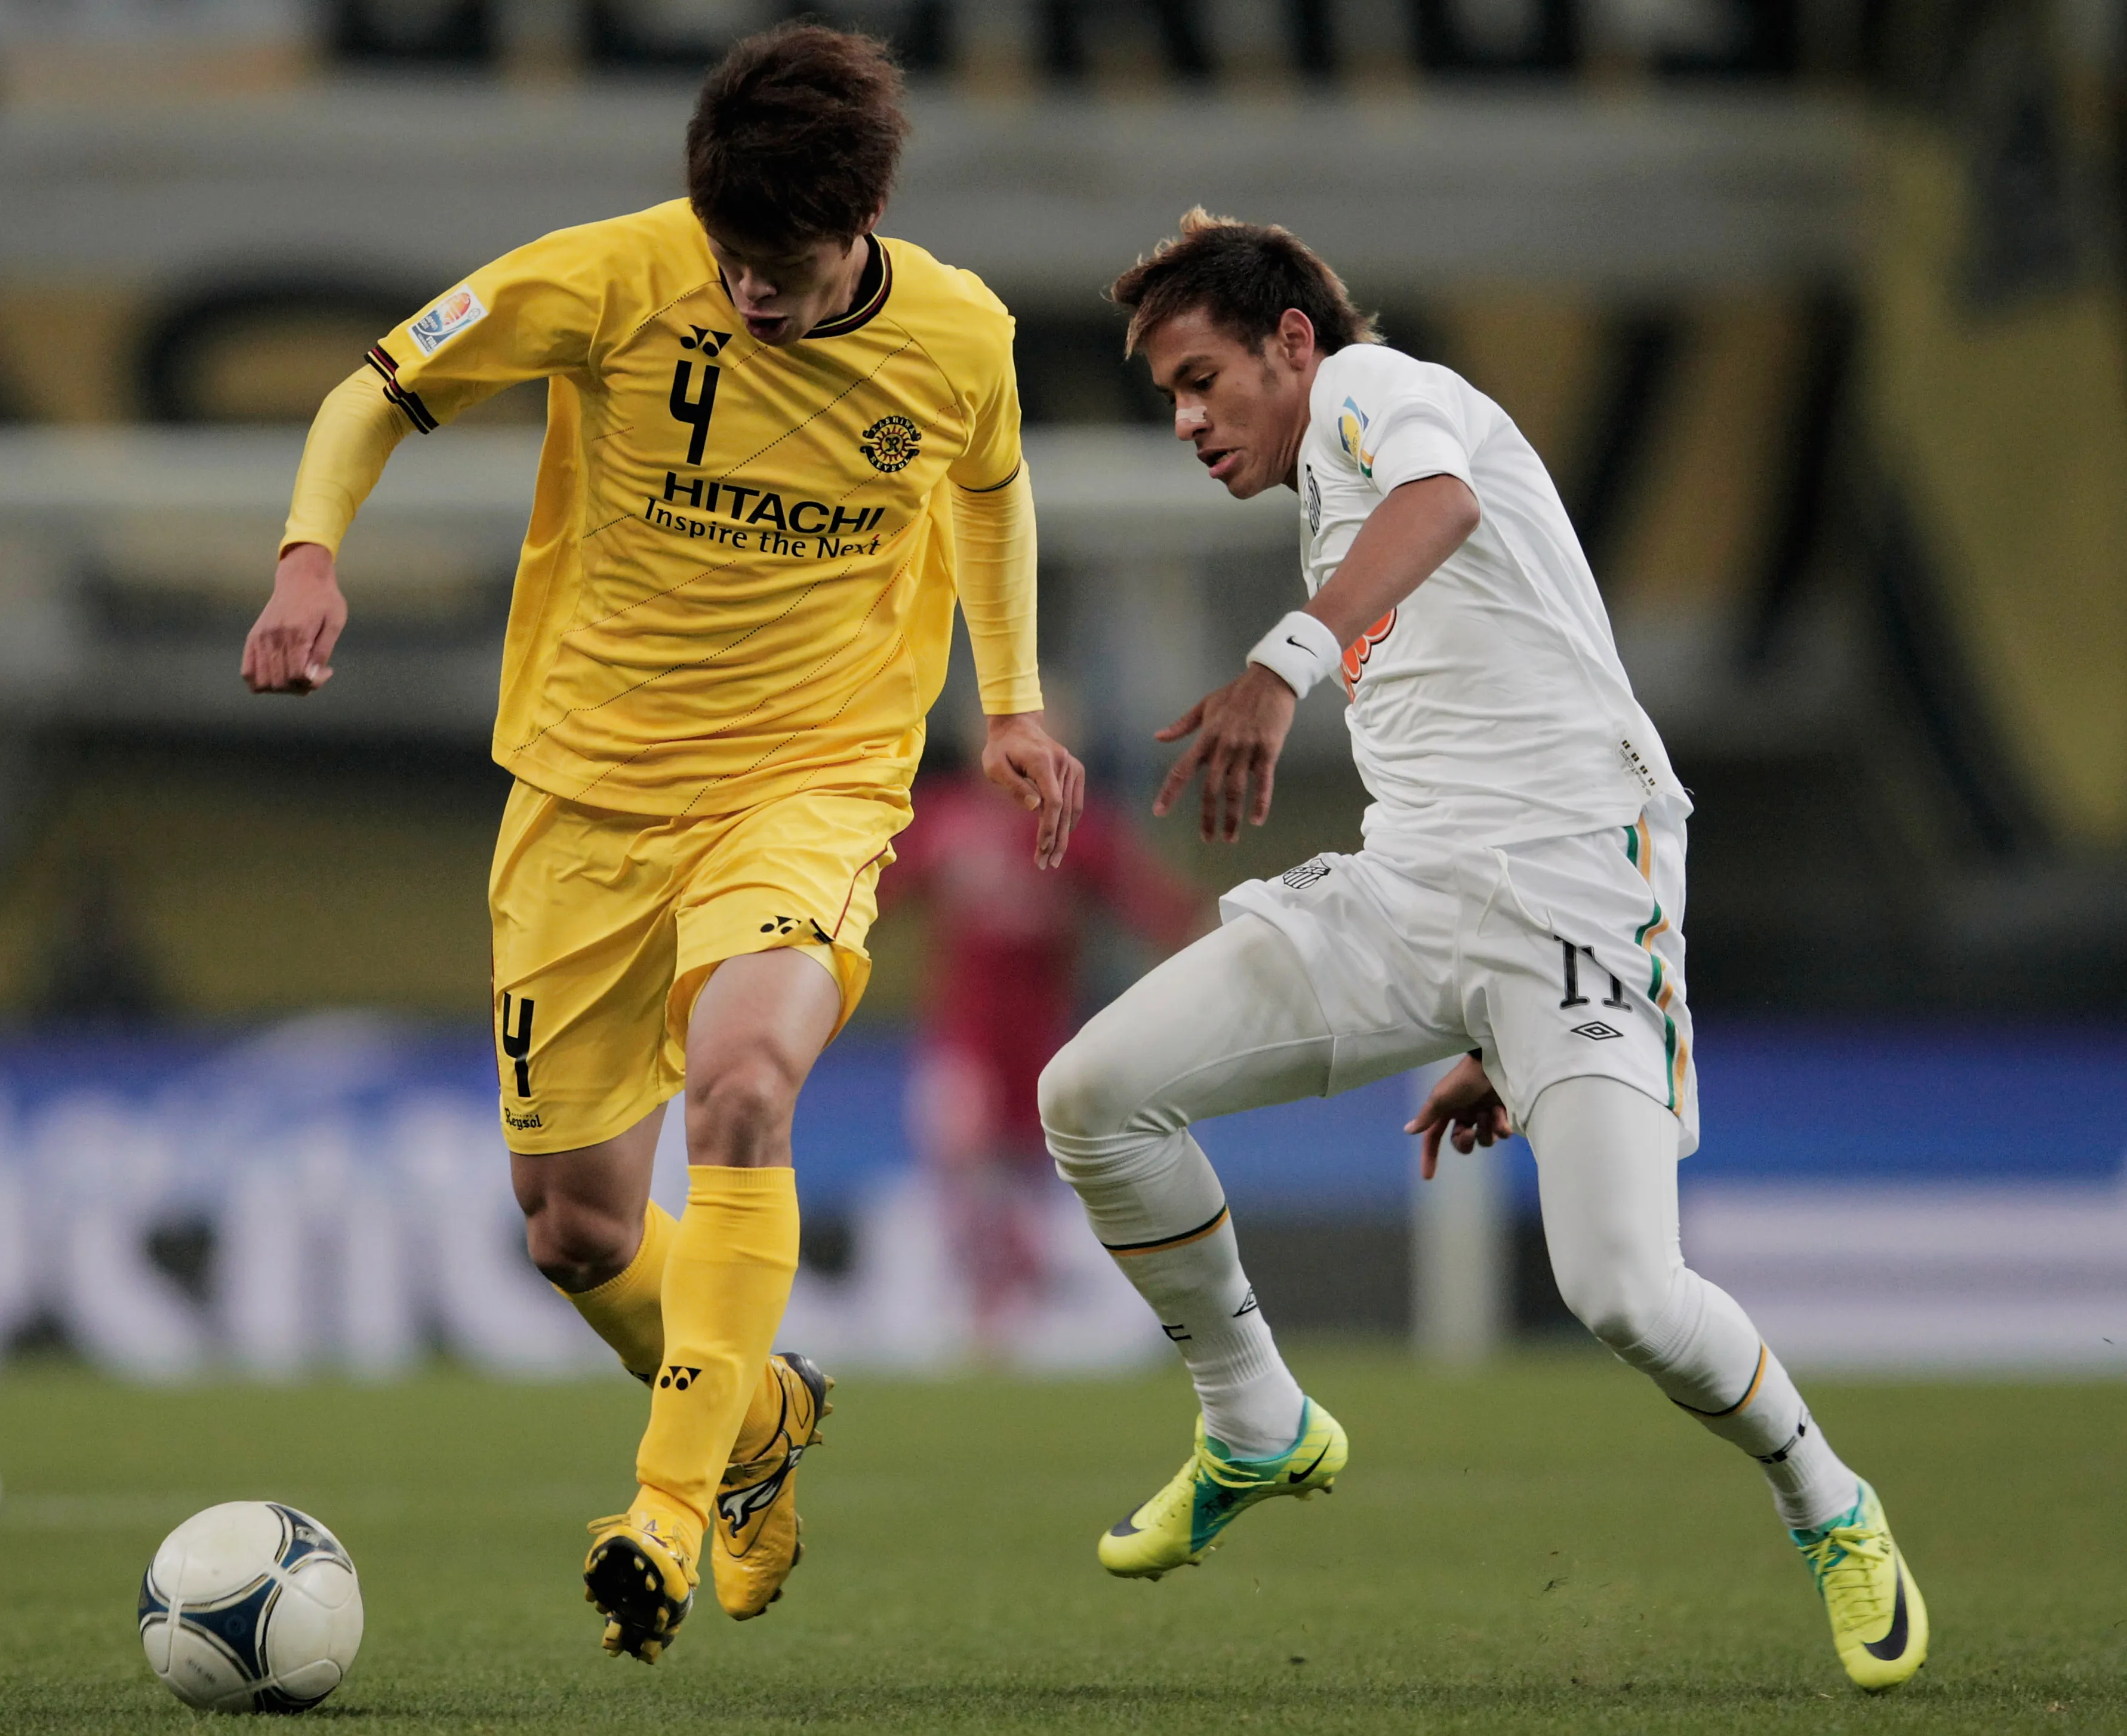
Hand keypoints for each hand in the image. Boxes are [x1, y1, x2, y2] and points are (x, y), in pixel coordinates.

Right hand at [242, 543, 346, 694]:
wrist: (301, 576)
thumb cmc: (323, 599)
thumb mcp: (334, 622)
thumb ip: (323, 651)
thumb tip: (312, 677)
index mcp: (296, 633)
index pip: (296, 675)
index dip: (313, 682)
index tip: (327, 671)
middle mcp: (273, 637)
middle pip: (280, 682)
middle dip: (300, 687)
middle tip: (314, 674)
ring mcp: (260, 638)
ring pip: (263, 682)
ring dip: (282, 688)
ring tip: (298, 675)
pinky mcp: (252, 637)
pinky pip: (247, 672)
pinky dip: (260, 682)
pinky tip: (279, 674)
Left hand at [981, 711, 1084, 868]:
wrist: (1017, 725)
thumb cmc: (1000, 748)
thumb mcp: (994, 765)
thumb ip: (1014, 786)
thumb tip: (1035, 807)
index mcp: (1043, 761)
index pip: (1053, 801)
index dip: (1048, 827)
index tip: (1041, 848)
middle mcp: (1063, 763)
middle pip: (1064, 809)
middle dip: (1055, 839)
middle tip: (1046, 864)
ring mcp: (1072, 765)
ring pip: (1071, 808)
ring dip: (1063, 835)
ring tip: (1053, 858)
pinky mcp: (1075, 769)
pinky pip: (1075, 800)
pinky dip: (1070, 820)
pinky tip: (1062, 837)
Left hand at [1153, 663, 1296, 842]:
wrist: (1270, 679)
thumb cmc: (1236, 692)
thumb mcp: (1205, 705)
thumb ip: (1182, 725)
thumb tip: (1158, 737)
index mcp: (1206, 736)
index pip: (1182, 768)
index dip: (1170, 792)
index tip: (1159, 811)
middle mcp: (1223, 745)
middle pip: (1211, 788)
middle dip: (1207, 816)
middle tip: (1207, 839)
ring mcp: (1246, 748)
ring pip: (1236, 789)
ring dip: (1232, 816)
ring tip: (1230, 837)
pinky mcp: (1268, 749)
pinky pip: (1263, 781)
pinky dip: (1260, 802)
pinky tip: (1256, 820)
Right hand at [1405, 1053, 1511, 1180]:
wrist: (1494, 1064)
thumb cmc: (1464, 1079)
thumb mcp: (1441, 1097)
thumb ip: (1426, 1116)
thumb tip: (1407, 1131)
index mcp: (1448, 1112)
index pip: (1434, 1138)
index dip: (1430, 1156)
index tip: (1428, 1176)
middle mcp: (1466, 1116)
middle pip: (1462, 1143)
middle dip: (1465, 1142)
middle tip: (1469, 1131)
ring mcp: (1485, 1116)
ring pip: (1484, 1141)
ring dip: (1485, 1130)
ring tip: (1487, 1113)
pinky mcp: (1503, 1115)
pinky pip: (1502, 1134)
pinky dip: (1501, 1126)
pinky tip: (1500, 1114)